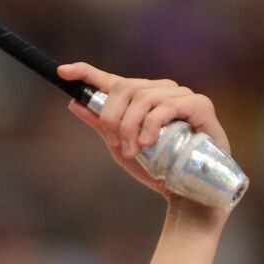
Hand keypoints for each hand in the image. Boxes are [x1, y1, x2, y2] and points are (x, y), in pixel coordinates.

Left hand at [57, 62, 231, 204]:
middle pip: (123, 87)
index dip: (87, 72)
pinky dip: (151, 125)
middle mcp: (161, 91)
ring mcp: (182, 96)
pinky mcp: (200, 105)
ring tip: (133, 151)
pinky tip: (148, 143)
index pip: (113, 80)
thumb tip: (74, 103)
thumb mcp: (120, 147)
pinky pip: (167, 106)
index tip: (63, 71)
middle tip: (115, 142)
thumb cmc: (156, 169)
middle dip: (111, 117)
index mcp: (141, 99)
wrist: (186, 192)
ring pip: (143, 97)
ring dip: (130, 127)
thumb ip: (101, 125)